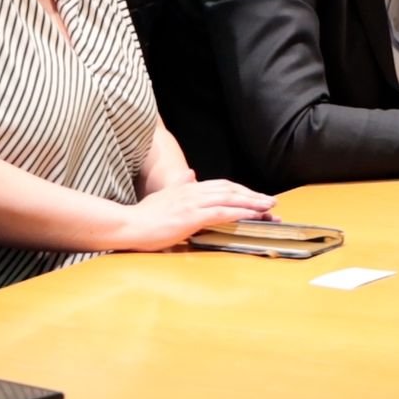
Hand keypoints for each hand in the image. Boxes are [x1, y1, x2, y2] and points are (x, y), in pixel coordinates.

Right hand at [126, 179, 276, 250]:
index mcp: (188, 188)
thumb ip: (180, 186)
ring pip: (229, 199)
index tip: (256, 197)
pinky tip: (251, 216)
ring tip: (268, 208)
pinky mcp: (191, 217)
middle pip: (230, 189)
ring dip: (252, 203)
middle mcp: (193, 191)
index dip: (241, 191)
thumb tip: (190, 174)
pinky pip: (221, 212)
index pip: (221, 185)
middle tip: (271, 202)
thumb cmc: (143, 216)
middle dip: (252, 196)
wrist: (127, 225)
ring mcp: (192, 203)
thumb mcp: (164, 196)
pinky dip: (239, 213)